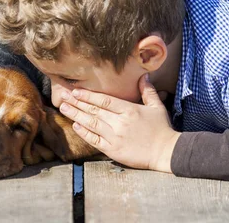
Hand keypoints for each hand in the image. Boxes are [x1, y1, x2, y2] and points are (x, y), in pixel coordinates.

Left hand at [58, 74, 180, 171]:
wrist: (166, 152)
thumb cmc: (162, 128)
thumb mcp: (157, 106)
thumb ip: (147, 91)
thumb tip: (143, 75)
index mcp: (129, 110)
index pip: (104, 100)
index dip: (88, 95)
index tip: (76, 91)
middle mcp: (120, 123)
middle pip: (94, 111)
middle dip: (77, 103)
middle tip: (63, 96)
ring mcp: (115, 137)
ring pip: (91, 124)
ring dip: (76, 115)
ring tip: (64, 108)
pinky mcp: (113, 151)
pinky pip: (95, 140)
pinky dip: (84, 133)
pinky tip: (75, 126)